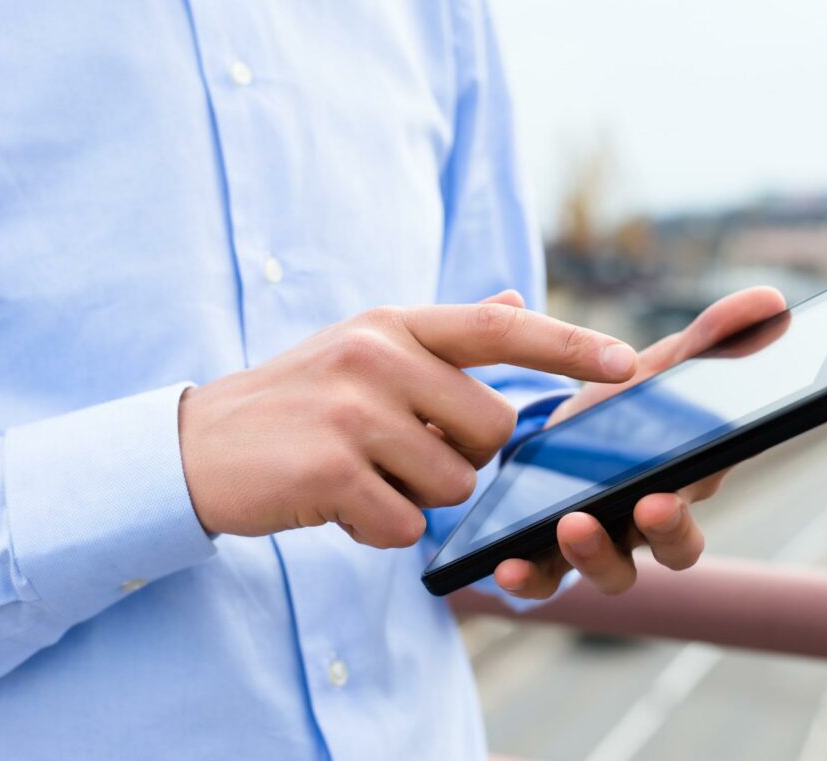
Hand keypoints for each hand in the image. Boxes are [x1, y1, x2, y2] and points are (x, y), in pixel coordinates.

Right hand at [178, 293, 637, 546]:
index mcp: (393, 324)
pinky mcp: (329, 472)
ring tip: (363, 477)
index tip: (628, 361)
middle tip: (403, 454)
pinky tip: (339, 505)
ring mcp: (351, 413)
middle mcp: (376, 357)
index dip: (569, 344)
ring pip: (453, 483)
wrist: (198, 447)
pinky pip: (405, 524)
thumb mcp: (363, 348)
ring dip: (417, 497)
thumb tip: (512, 298)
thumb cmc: (296, 401)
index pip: (498, 326)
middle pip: (491, 430)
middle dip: (463, 457)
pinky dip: (381, 529)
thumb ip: (441, 336)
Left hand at [494, 286, 786, 598]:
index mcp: (683, 479)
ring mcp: (602, 542)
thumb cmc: (625, 401)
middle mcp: (647, 523)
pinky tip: (507, 564)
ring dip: (593, 556)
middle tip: (646, 504)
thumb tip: (771, 298)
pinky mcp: (550, 551)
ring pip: (611, 571)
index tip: (667, 491)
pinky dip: (529, 577)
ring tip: (570, 525)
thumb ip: (710, 337)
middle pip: (671, 548)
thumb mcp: (660, 364)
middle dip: (662, 532)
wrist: (559, 428)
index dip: (685, 510)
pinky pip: (546, 579)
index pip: (699, 502)